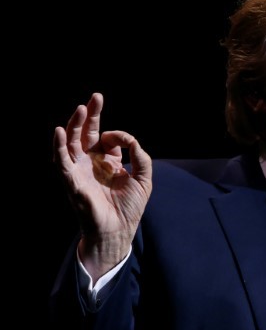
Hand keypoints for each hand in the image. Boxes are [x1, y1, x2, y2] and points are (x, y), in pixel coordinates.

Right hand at [53, 93, 152, 279]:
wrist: (119, 231)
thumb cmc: (129, 207)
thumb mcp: (143, 178)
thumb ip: (140, 157)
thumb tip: (131, 141)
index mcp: (106, 162)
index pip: (106, 138)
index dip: (116, 134)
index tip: (126, 141)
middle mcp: (90, 163)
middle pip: (85, 134)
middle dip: (89, 116)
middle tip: (94, 98)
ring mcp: (79, 171)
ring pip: (71, 144)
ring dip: (74, 126)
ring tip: (79, 109)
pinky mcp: (72, 182)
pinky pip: (62, 162)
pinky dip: (59, 147)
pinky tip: (59, 132)